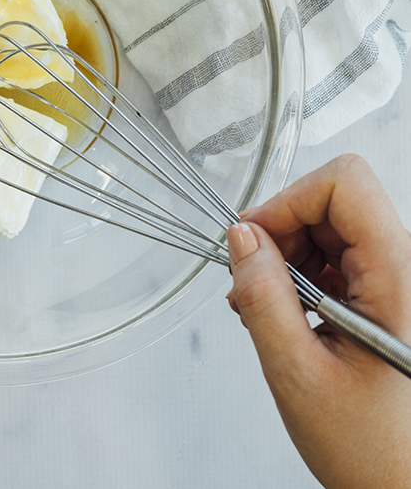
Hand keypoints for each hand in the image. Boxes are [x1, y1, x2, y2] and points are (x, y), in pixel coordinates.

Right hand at [227, 155, 410, 488]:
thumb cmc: (374, 450)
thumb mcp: (297, 372)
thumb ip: (263, 296)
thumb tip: (241, 237)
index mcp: (399, 280)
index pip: (346, 185)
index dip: (290, 200)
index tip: (255, 237)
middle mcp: (406, 271)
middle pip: (334, 201)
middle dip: (281, 230)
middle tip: (252, 278)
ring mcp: (398, 282)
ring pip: (331, 226)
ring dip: (287, 255)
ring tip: (266, 305)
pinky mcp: (387, 294)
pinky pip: (337, 256)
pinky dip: (300, 273)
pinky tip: (285, 311)